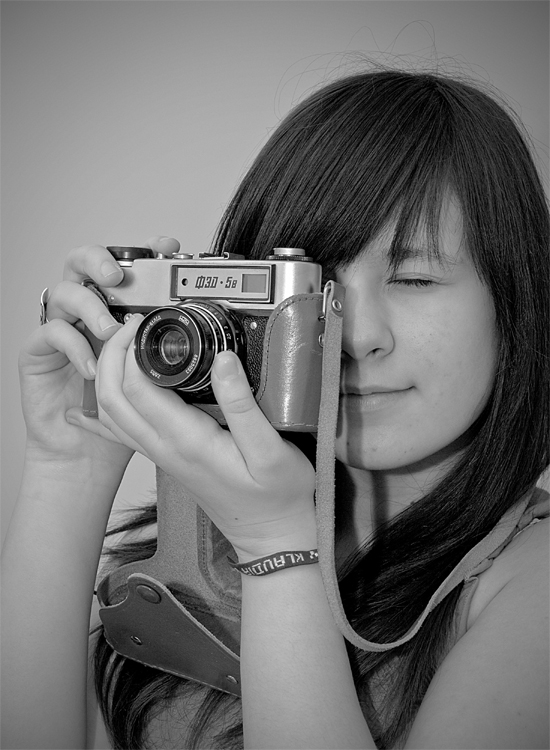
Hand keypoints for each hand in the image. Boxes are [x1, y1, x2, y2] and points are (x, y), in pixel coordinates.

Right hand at [19, 237, 179, 473]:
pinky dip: (73, 344)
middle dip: (101, 260)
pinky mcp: (39, 351)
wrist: (87, 451)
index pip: (126, 265)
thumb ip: (181, 357)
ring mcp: (62, 328)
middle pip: (83, 262)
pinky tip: (91, 365)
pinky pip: (50, 332)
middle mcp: (88, 312)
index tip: (168, 246)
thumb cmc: (124, 413)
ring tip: (111, 330)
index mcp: (118, 310)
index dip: (144, 250)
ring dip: (90, 307)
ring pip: (63, 292)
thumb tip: (223, 346)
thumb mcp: (161, 381)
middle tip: (119, 275)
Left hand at [70, 315, 316, 559]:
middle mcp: (166, 448)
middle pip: (113, 397)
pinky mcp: (168, 458)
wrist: (270, 535)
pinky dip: (103, 411)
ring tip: (122, 345)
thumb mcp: (272, 451)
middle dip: (111, 354)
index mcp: (188, 440)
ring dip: (107, 375)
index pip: (138, 388)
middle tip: (130, 326)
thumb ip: (244, 405)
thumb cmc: (276, 496)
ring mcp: (162, 455)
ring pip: (112, 414)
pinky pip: (122, 432)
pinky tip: (90, 404)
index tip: (147, 324)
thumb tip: (224, 360)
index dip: (132, 350)